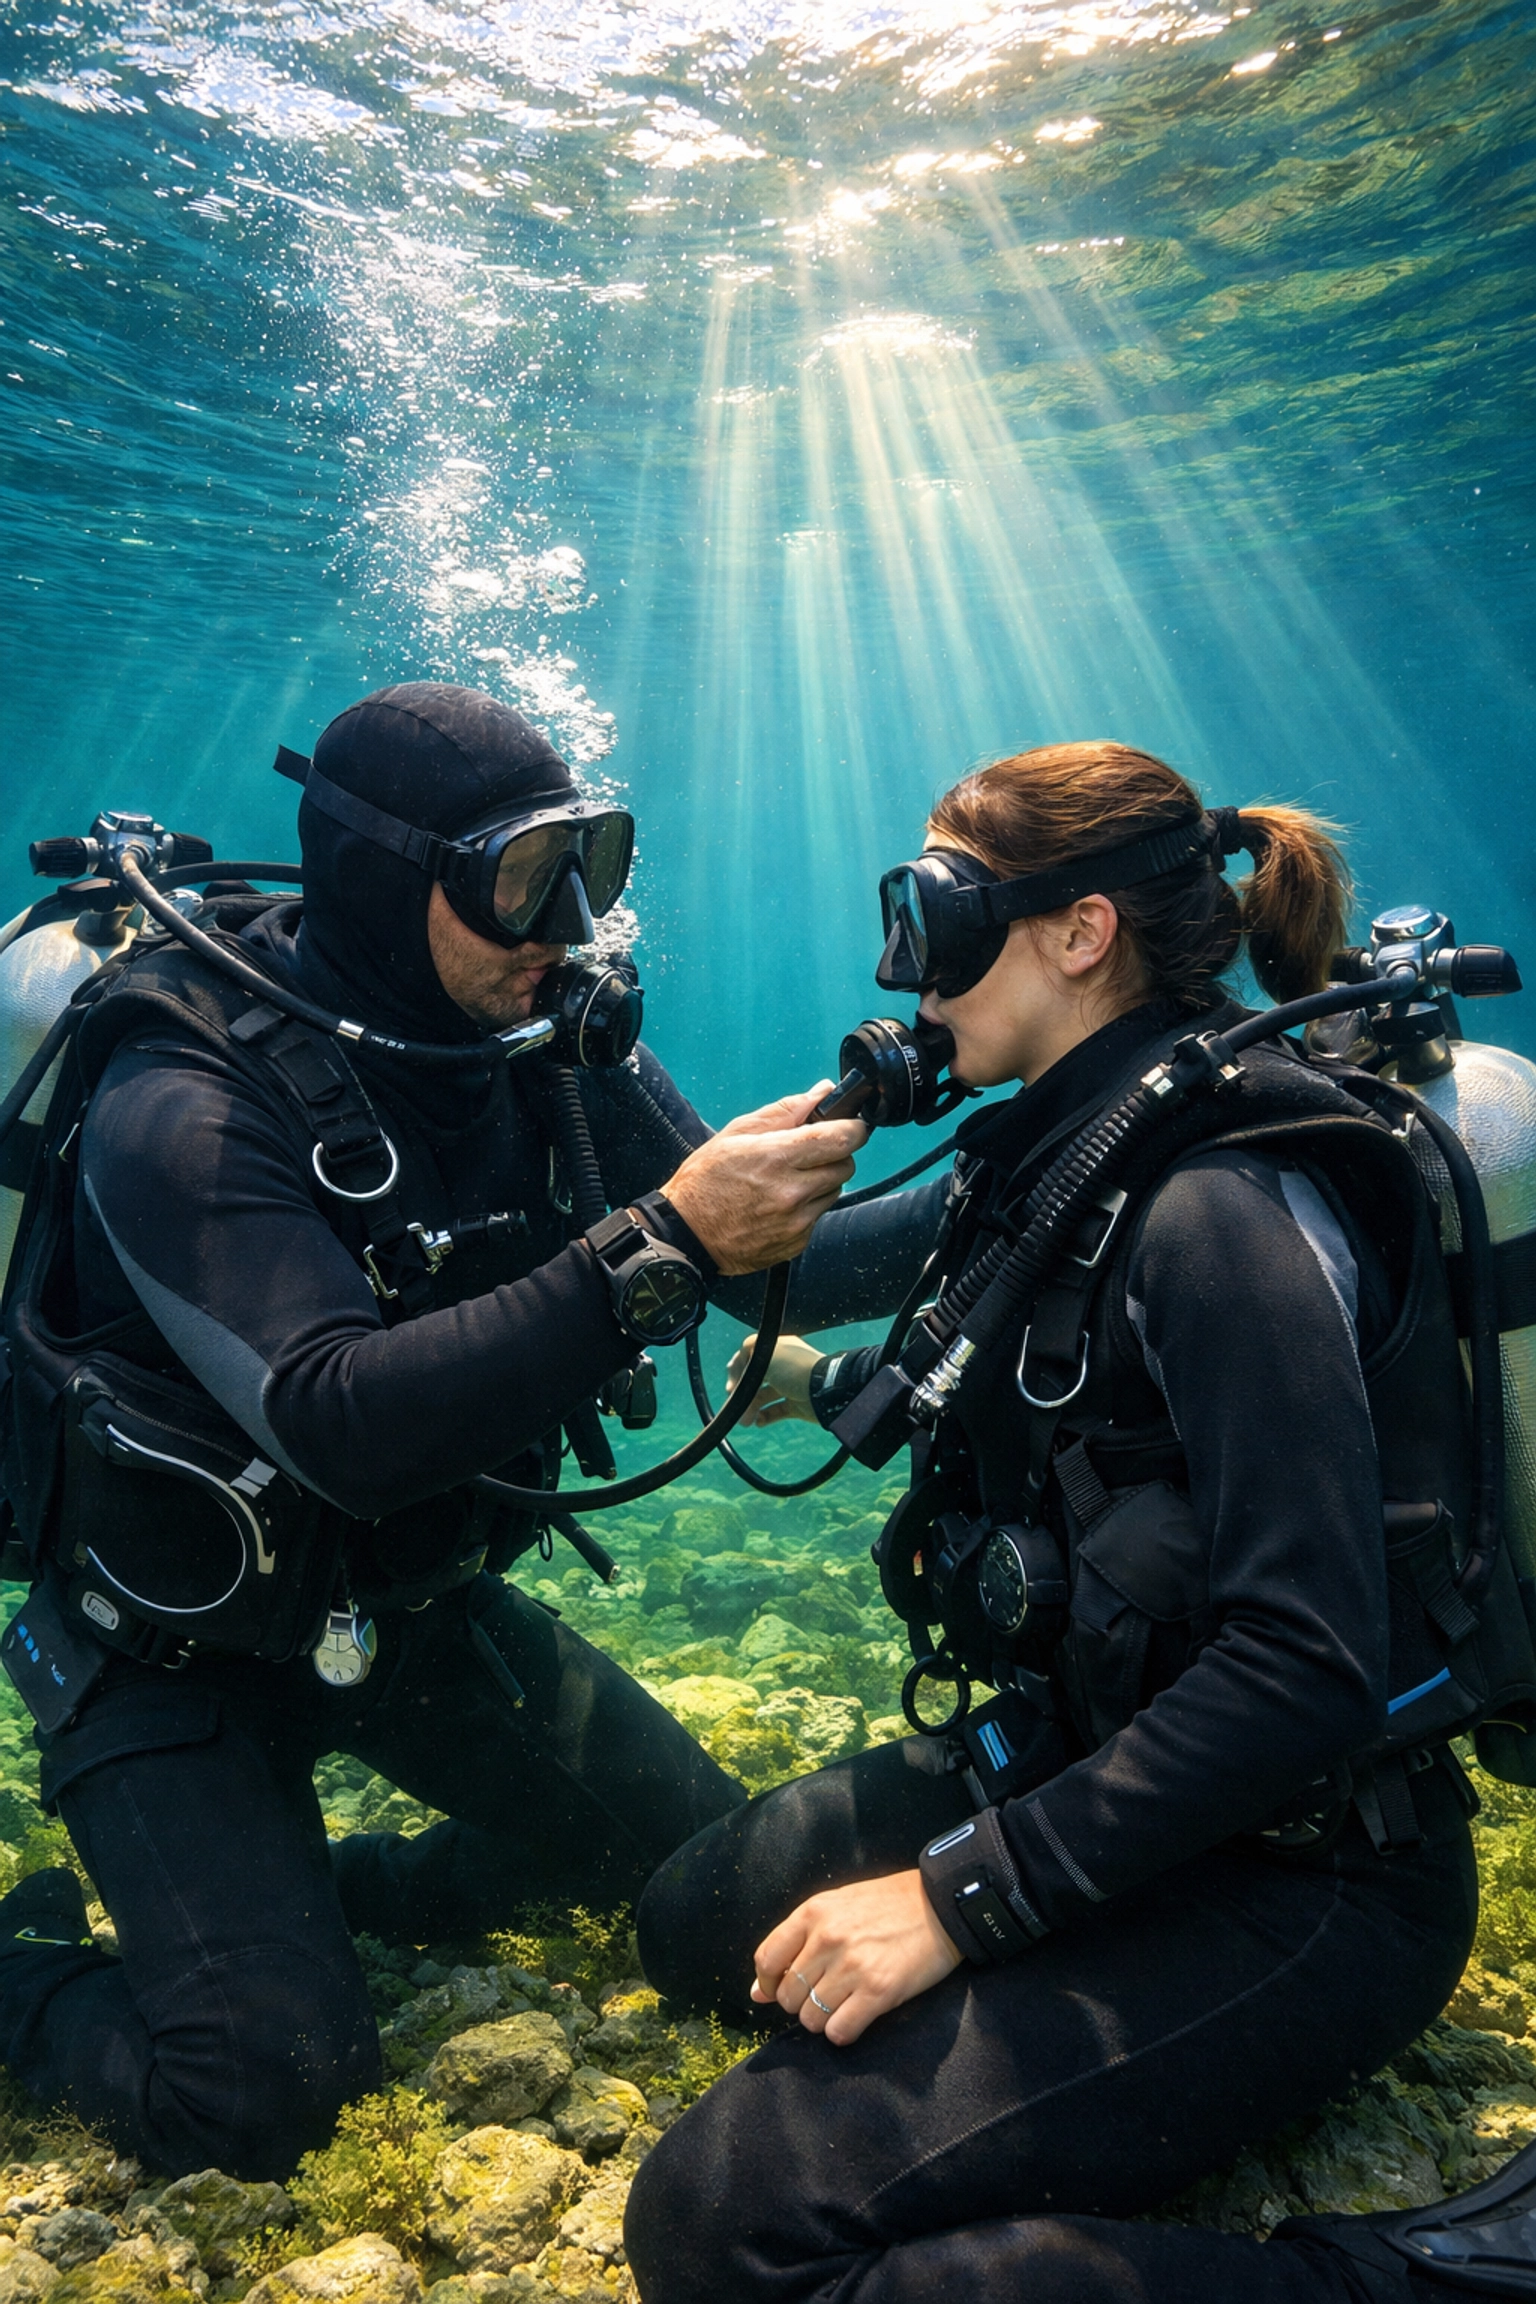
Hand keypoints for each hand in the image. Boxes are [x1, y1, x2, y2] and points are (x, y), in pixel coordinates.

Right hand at [662, 1087, 865, 1276]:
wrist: (685, 1233)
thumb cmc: (705, 1179)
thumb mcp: (737, 1133)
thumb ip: (787, 1110)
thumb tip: (822, 1092)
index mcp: (776, 1157)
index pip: (842, 1138)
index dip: (852, 1128)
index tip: (848, 1126)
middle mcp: (791, 1192)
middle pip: (846, 1165)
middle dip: (835, 1154)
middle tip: (808, 1154)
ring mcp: (796, 1221)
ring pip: (835, 1190)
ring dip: (821, 1181)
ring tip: (787, 1180)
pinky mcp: (796, 1242)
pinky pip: (819, 1215)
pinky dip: (807, 1207)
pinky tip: (779, 1204)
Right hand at [726, 1333, 823, 1426]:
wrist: (824, 1391)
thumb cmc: (794, 1369)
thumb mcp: (765, 1354)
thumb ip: (746, 1360)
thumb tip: (736, 1373)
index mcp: (777, 1349)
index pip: (748, 1356)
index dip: (736, 1371)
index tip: (731, 1387)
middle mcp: (782, 1366)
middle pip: (754, 1379)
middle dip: (742, 1394)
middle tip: (734, 1407)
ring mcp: (789, 1386)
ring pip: (762, 1397)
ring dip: (750, 1408)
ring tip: (745, 1421)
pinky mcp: (796, 1405)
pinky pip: (775, 1411)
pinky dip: (765, 1417)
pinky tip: (758, 1422)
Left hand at [750, 1870, 961, 2045]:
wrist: (940, 1904)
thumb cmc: (887, 1905)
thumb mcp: (836, 1907)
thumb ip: (796, 1943)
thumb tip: (758, 1992)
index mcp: (813, 1913)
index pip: (766, 1960)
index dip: (769, 1983)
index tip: (781, 1990)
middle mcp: (827, 1939)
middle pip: (787, 1995)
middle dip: (801, 2003)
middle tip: (824, 1993)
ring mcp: (852, 1966)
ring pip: (810, 2018)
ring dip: (823, 2019)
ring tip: (844, 2003)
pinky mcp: (878, 1992)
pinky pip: (839, 2031)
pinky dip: (843, 2032)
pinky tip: (857, 2016)